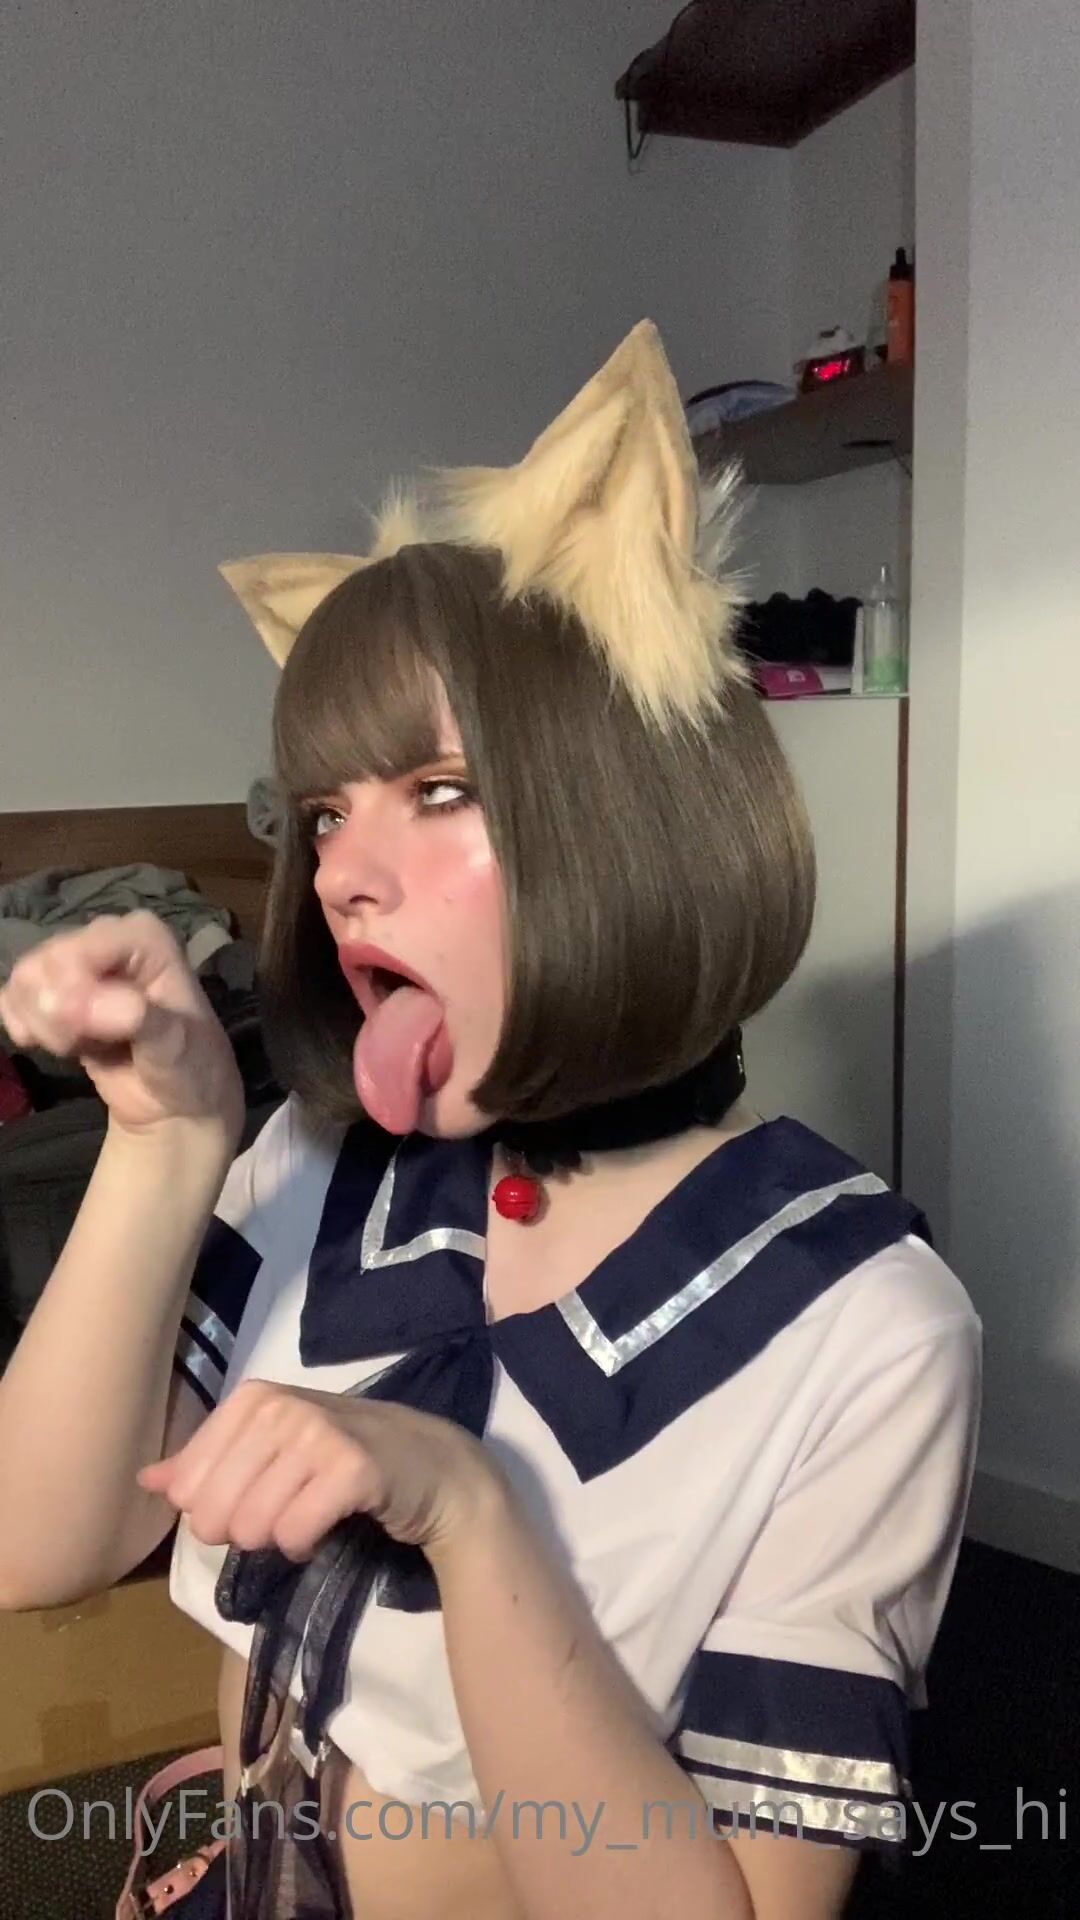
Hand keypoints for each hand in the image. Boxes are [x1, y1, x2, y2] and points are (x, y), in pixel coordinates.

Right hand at [0, 911, 244, 1143]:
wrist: (176, 1101)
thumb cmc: (190, 1068)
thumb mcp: (177, 1046)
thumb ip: (136, 1018)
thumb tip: (82, 1002)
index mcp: (143, 937)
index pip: (83, 947)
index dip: (75, 991)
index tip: (92, 1033)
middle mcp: (105, 938)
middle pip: (44, 964)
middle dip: (58, 1015)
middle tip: (94, 1046)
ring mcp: (76, 962)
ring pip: (24, 982)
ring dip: (44, 1026)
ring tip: (85, 1047)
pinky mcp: (52, 990)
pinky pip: (10, 998)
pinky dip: (24, 1028)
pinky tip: (62, 1046)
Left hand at [137, 1379, 504, 1564]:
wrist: (431, 1467)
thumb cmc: (341, 1457)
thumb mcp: (269, 1450)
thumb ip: (205, 1464)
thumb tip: (147, 1480)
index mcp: (254, 1398)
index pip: (189, 1484)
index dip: (212, 1510)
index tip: (250, 1500)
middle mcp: (282, 1406)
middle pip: (215, 1510)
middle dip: (241, 1531)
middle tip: (279, 1518)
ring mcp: (318, 1434)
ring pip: (254, 1526)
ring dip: (277, 1539)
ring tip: (305, 1517)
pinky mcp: (351, 1469)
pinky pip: (294, 1532)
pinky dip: (304, 1544)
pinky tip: (325, 1528)